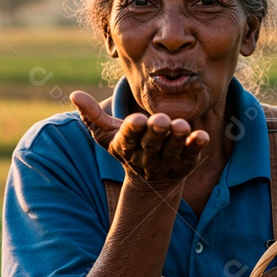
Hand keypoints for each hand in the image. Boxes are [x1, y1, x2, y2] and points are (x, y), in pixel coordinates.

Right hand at [70, 91, 208, 186]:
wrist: (152, 181)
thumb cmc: (128, 147)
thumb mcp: (107, 134)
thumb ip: (92, 115)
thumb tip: (74, 95)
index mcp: (127, 146)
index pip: (128, 138)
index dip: (133, 130)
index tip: (137, 120)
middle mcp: (147, 155)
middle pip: (152, 143)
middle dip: (156, 131)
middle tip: (161, 119)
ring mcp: (168, 161)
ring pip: (173, 149)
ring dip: (178, 138)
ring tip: (182, 125)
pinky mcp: (186, 162)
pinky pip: (193, 154)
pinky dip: (197, 146)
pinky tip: (203, 136)